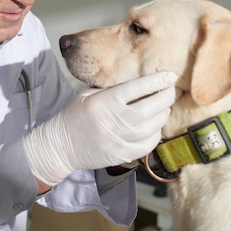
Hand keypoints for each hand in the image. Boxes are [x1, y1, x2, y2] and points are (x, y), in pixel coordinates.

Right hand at [23, 71, 176, 185]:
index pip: (138, 88)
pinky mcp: (122, 155)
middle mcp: (114, 121)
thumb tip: (141, 84)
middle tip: (170, 89)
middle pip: (151, 107)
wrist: (60, 147)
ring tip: (164, 106)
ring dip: (163, 113)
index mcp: (104, 102)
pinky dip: (156, 133)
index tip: (169, 76)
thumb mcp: (87, 95)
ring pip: (154, 126)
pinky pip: (149, 145)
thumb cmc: (73, 116)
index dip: (157, 81)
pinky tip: (155, 126)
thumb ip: (112, 90)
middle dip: (166, 95)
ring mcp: (119, 141)